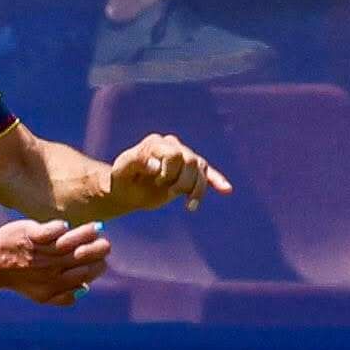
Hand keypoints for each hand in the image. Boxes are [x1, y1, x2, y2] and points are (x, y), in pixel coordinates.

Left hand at [0, 219, 109, 307]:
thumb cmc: (19, 277)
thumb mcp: (41, 296)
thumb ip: (63, 297)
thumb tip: (86, 289)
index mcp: (58, 285)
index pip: (93, 269)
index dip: (100, 260)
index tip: (97, 254)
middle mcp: (52, 269)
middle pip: (88, 254)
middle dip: (98, 246)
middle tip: (96, 241)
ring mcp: (42, 252)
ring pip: (76, 240)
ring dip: (85, 233)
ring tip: (87, 230)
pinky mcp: (32, 235)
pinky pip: (56, 229)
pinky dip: (61, 227)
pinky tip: (62, 228)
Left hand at [105, 133, 232, 214]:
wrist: (127, 190)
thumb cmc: (122, 179)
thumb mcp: (122, 172)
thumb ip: (136, 163)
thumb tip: (156, 165)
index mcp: (155, 143)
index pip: (174, 154)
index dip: (170, 170)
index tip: (159, 182)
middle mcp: (172, 146)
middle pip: (190, 161)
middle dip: (183, 181)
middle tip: (169, 192)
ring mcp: (184, 157)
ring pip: (201, 170)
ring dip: (197, 189)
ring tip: (189, 206)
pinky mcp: (191, 171)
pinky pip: (207, 174)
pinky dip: (217, 181)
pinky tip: (226, 190)